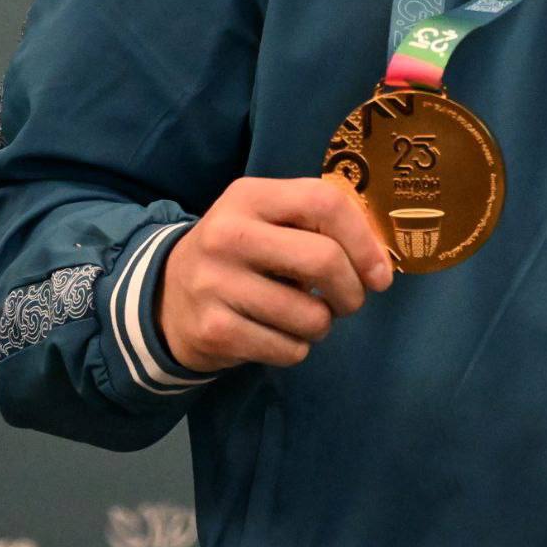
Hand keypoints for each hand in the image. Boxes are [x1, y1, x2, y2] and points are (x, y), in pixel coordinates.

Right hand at [156, 176, 394, 371]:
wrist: (166, 295)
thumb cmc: (240, 253)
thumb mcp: (266, 220)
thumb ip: (317, 224)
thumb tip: (379, 262)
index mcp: (250, 196)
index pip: (324, 203)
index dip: (364, 239)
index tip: (380, 273)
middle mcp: (228, 234)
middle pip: (323, 260)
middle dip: (352, 291)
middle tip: (350, 301)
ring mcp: (216, 283)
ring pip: (310, 315)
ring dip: (322, 324)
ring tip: (305, 316)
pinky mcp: (214, 330)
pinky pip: (288, 349)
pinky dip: (297, 349)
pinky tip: (278, 334)